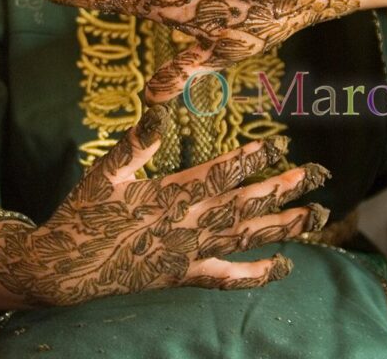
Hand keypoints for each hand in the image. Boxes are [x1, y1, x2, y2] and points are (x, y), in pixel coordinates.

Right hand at [0, 106, 329, 306]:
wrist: (67, 267)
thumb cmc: (85, 212)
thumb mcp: (106, 172)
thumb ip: (137, 142)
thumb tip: (159, 107)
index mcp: (170, 195)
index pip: (222, 174)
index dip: (254, 159)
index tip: (282, 145)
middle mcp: (189, 225)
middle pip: (247, 204)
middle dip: (285, 188)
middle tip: (319, 173)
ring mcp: (191, 254)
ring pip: (247, 238)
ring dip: (285, 226)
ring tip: (319, 216)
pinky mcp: (186, 275)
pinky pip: (228, 278)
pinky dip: (257, 274)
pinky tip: (285, 267)